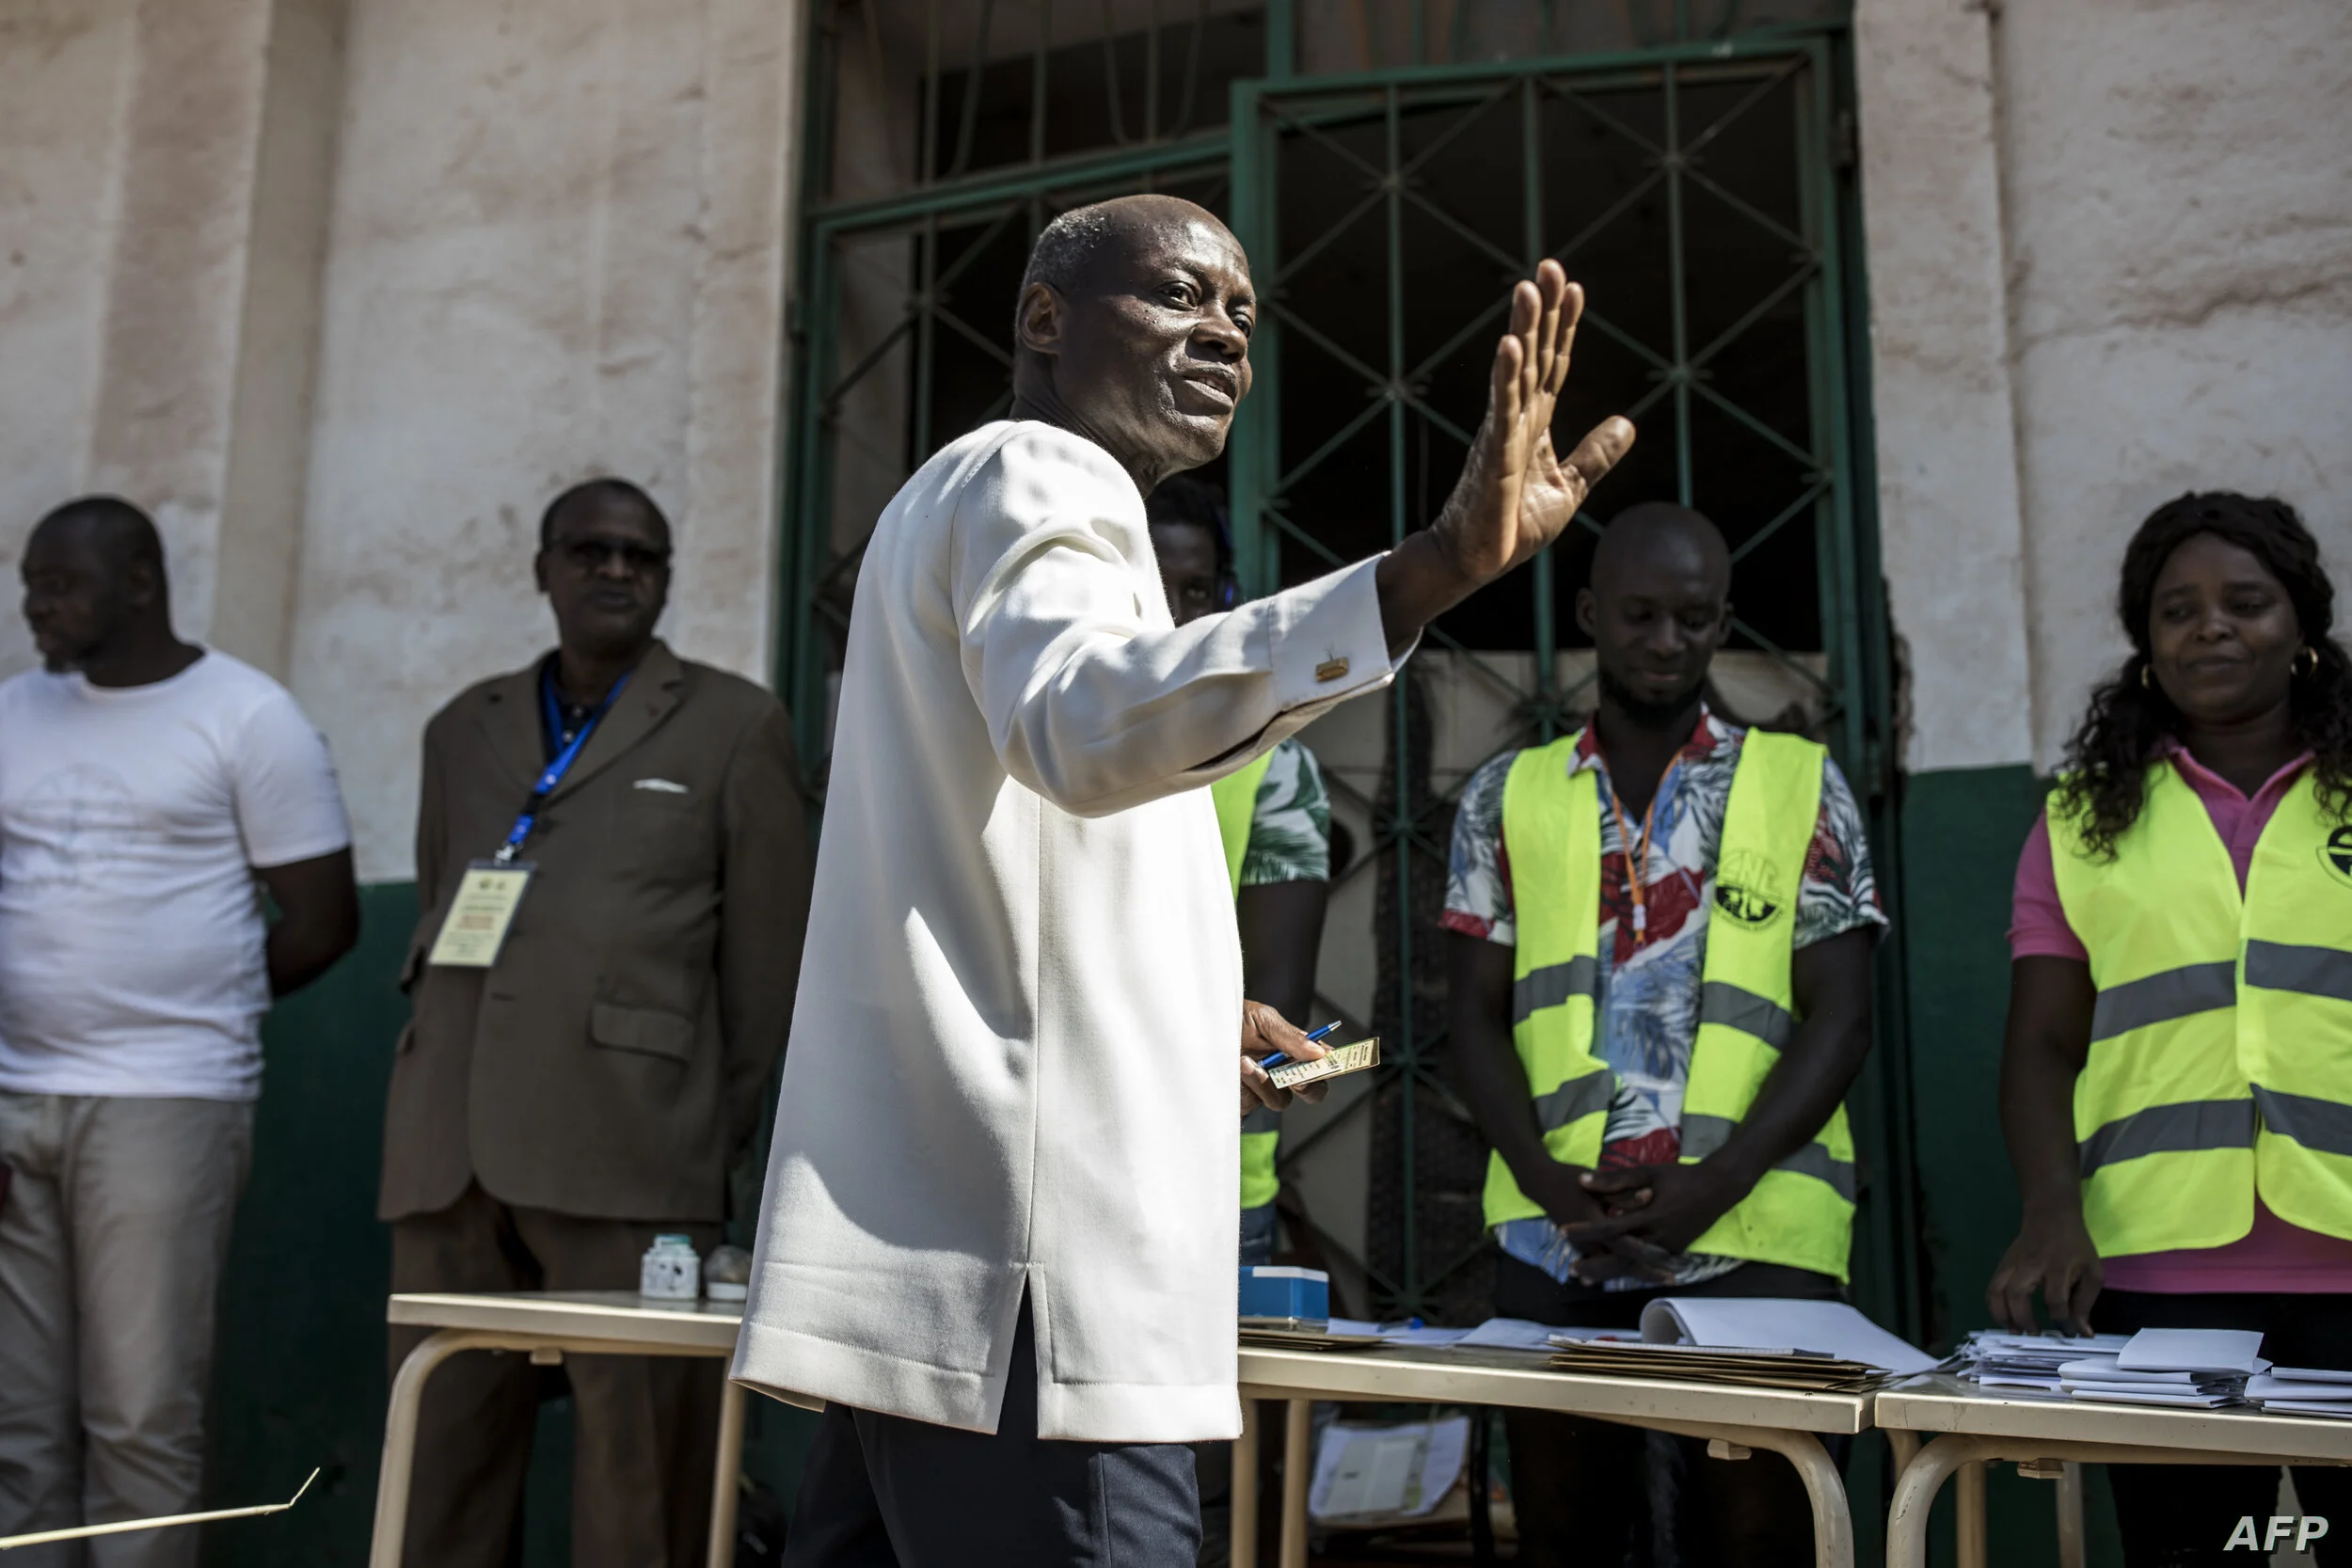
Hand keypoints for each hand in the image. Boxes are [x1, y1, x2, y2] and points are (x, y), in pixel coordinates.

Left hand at [1239, 1000, 1328, 1114]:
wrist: (1196, 1026)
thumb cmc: (1232, 1018)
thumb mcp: (1262, 1018)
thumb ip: (1290, 1037)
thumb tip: (1319, 1053)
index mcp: (1295, 1050)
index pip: (1324, 1065)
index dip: (1333, 1067)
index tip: (1330, 1064)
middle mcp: (1283, 1072)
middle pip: (1312, 1092)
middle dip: (1309, 1087)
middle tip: (1299, 1079)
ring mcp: (1263, 1088)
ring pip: (1281, 1100)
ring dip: (1267, 1083)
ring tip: (1247, 1061)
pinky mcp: (1243, 1100)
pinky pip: (1253, 1103)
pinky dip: (1247, 1087)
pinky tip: (1236, 1069)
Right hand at [1432, 263, 1634, 581]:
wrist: (1475, 562)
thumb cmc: (1512, 527)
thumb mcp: (1569, 487)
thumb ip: (1596, 454)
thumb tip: (1628, 423)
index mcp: (1535, 423)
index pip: (1553, 363)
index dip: (1565, 326)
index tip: (1574, 287)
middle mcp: (1516, 418)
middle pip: (1533, 354)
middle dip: (1542, 311)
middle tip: (1548, 265)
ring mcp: (1502, 433)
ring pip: (1514, 371)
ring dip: (1521, 329)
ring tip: (1527, 289)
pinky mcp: (1493, 456)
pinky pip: (1500, 409)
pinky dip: (1504, 376)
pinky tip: (1509, 345)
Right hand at [1511, 1160, 1674, 1284]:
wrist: (1541, 1184)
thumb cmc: (1569, 1179)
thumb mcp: (1596, 1182)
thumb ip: (1621, 1191)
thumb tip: (1649, 1195)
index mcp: (1596, 1223)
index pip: (1625, 1245)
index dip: (1647, 1255)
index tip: (1669, 1260)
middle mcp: (1590, 1241)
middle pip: (1622, 1262)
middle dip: (1646, 1272)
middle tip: (1671, 1279)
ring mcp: (1585, 1246)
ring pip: (1613, 1265)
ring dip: (1635, 1272)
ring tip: (1660, 1278)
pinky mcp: (1583, 1245)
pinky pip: (1604, 1260)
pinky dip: (1620, 1267)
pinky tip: (1635, 1271)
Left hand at [1559, 1161, 1745, 1268]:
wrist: (1717, 1188)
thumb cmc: (1680, 1176)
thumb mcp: (1648, 1172)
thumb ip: (1615, 1178)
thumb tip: (1582, 1180)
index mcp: (1649, 1216)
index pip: (1609, 1227)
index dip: (1585, 1230)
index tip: (1563, 1230)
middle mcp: (1658, 1237)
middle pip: (1621, 1258)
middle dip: (1596, 1266)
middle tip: (1572, 1270)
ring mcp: (1669, 1247)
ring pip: (1634, 1266)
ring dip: (1610, 1273)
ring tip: (1588, 1277)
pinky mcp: (1676, 1250)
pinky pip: (1648, 1263)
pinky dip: (1630, 1269)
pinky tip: (1614, 1272)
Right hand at [1987, 1206, 2103, 1334]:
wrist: (2051, 1215)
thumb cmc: (2075, 1245)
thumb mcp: (2092, 1271)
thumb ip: (2085, 1302)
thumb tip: (2082, 1333)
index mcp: (2057, 1267)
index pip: (2055, 1300)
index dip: (2062, 1322)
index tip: (2068, 1334)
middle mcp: (2030, 1266)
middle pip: (2016, 1295)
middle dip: (2023, 1320)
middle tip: (2035, 1335)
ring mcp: (2012, 1264)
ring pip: (1996, 1291)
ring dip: (2002, 1315)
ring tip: (2014, 1331)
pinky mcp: (2002, 1264)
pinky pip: (1992, 1288)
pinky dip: (1994, 1306)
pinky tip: (2005, 1318)